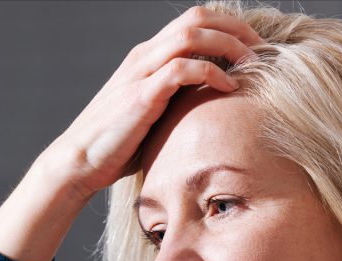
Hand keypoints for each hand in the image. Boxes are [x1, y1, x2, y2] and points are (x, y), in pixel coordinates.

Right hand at [49, 5, 260, 199]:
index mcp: (148, 56)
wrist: (79, 161)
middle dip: (236, 28)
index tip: (254, 48)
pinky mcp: (141, 94)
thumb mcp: (153, 115)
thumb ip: (178, 102)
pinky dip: (211, 73)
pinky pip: (183, 68)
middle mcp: (145, 55)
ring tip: (253, 64)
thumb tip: (214, 111)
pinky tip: (229, 88)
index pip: (194, 21)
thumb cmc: (117, 145)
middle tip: (262, 50)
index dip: (229, 26)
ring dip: (229, 44)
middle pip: (198, 17)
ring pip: (192, 34)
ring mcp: (141, 71)